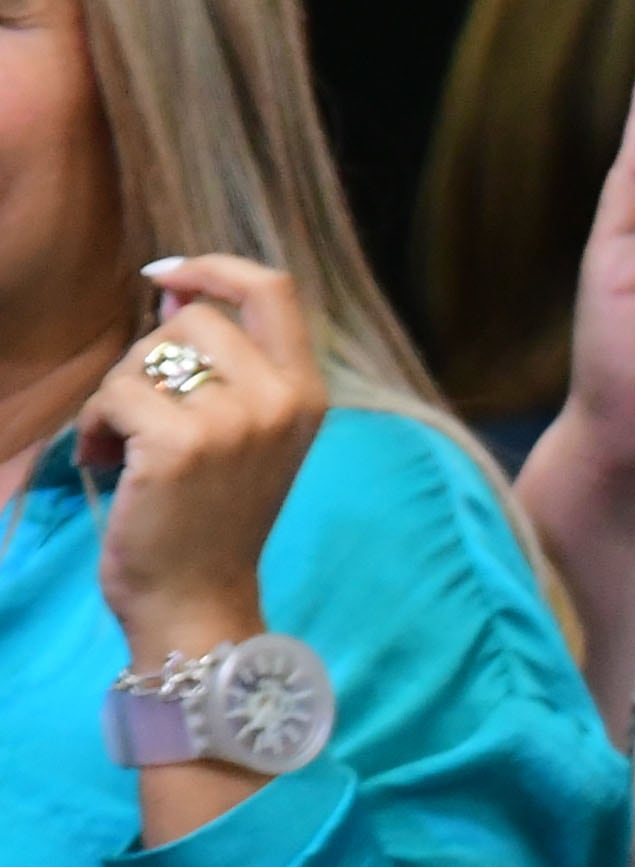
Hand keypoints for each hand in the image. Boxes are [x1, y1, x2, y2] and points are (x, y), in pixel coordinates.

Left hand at [75, 254, 324, 657]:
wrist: (198, 599)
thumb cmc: (211, 517)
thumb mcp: (244, 431)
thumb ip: (226, 362)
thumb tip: (176, 288)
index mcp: (307, 392)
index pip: (273, 288)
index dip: (215, 268)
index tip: (167, 277)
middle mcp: (282, 399)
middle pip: (194, 318)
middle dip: (149, 356)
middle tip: (143, 412)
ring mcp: (236, 421)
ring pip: (148, 354)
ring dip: (117, 394)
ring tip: (126, 445)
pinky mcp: (182, 443)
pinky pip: (116, 394)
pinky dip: (95, 426)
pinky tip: (106, 461)